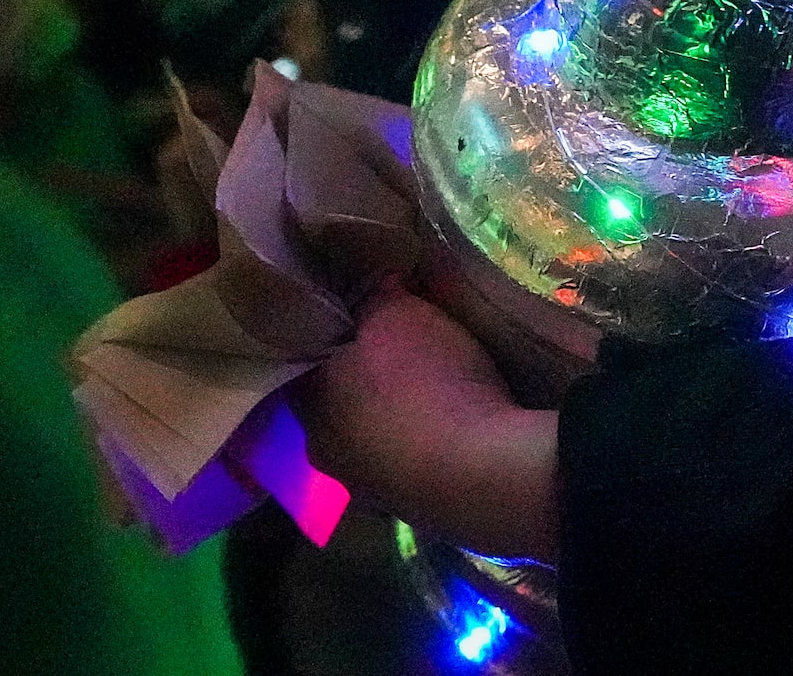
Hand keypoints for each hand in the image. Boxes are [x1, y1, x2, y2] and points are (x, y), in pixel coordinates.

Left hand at [293, 282, 559, 562]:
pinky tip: (453, 424)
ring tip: (430, 384)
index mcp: (308, 404)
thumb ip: (372, 292)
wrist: (487, 476)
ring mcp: (369, 491)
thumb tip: (366, 280)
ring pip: (372, 436)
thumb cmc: (427, 385)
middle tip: (396, 343)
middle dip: (362, 374)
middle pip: (337, 400)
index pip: (305, 357)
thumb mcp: (398, 313)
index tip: (356, 309)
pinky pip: (411, 462)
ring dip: (394, 414)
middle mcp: (326, 454)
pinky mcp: (414, 512)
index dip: (332, 329)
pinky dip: (425, 442)